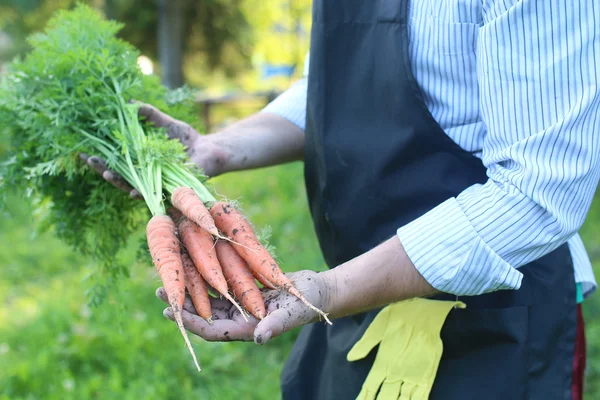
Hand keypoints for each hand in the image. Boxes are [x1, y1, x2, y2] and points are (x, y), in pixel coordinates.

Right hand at [80, 103, 227, 194]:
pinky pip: (153, 194)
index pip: (114, 159)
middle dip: (100, 167)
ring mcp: (155, 184)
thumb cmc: (187, 139)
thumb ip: (149, 115)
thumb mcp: (166, 124)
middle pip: (117, 173)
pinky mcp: (167, 191)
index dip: (98, 155)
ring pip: (130, 186)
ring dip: (117, 180)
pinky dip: (142, 192)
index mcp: (141, 160)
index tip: (81, 149)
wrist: (210, 151)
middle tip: (87, 159)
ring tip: (104, 173)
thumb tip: (129, 101)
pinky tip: (131, 190)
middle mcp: (144, 174)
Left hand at [157, 270, 329, 344]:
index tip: (171, 311)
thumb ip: (276, 325)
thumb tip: (260, 337)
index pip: (212, 329)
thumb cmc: (307, 303)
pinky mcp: (244, 290)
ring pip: (209, 299)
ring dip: (191, 289)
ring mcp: (240, 304)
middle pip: (204, 314)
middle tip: (159, 290)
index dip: (191, 321)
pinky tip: (194, 265)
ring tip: (171, 276)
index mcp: (247, 328)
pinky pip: (221, 285)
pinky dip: (207, 277)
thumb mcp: (293, 312)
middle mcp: (239, 318)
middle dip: (183, 304)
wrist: (316, 291)